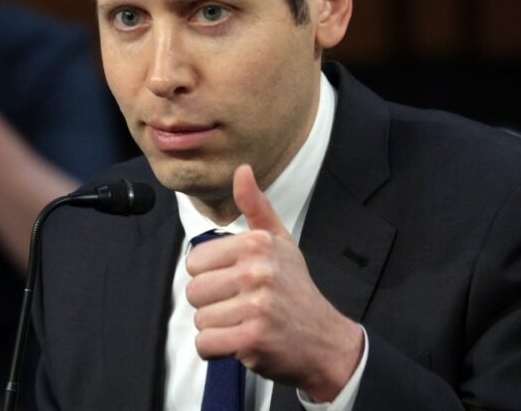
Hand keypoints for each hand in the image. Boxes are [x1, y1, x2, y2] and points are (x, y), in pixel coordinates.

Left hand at [185, 164, 363, 400]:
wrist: (326, 340)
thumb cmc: (296, 290)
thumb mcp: (281, 242)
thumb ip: (256, 207)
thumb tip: (241, 170)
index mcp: (257, 244)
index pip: (195, 260)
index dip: (210, 276)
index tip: (235, 283)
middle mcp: (257, 271)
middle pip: (194, 290)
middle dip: (212, 304)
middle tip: (240, 307)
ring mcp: (256, 306)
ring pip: (200, 318)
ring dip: (217, 328)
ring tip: (243, 323)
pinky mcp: (253, 338)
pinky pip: (206, 344)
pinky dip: (216, 350)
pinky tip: (239, 342)